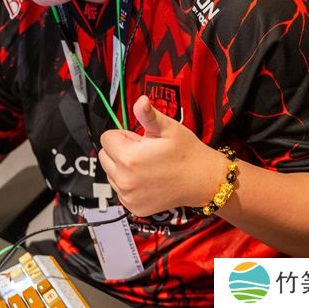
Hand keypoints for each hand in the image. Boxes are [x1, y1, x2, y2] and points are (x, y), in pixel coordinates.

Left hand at [98, 95, 223, 216]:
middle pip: (104, 155)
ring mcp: (127, 196)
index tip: (141, 140)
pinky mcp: (132, 206)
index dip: (123, 135)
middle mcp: (124, 179)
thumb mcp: (169, 128)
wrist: (204, 181)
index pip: (106, 138)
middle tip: (144, 152)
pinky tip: (148, 179)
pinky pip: (119, 189)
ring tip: (147, 166)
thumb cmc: (186, 152)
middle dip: (120, 150)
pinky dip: (129, 183)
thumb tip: (140, 101)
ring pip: (110, 173)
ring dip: (122, 167)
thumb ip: (148, 115)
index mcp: (129, 157)